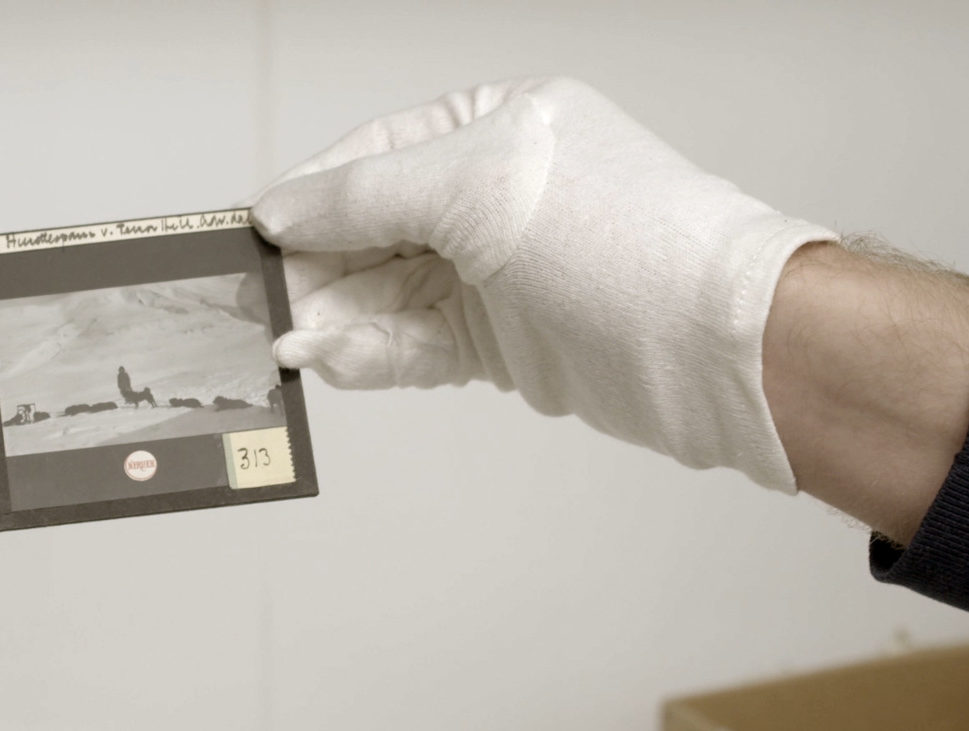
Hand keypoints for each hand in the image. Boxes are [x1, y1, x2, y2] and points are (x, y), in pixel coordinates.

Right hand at [253, 77, 835, 491]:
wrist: (716, 347)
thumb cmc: (626, 240)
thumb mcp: (479, 187)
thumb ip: (367, 195)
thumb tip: (283, 211)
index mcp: (494, 127)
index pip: (374, 155)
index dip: (310, 197)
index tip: (252, 235)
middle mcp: (493, 196)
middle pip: (372, 231)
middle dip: (317, 271)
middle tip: (262, 308)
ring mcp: (498, 273)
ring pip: (388, 295)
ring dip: (337, 322)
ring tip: (289, 346)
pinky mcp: (503, 343)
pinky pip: (416, 346)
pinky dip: (373, 357)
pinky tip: (334, 364)